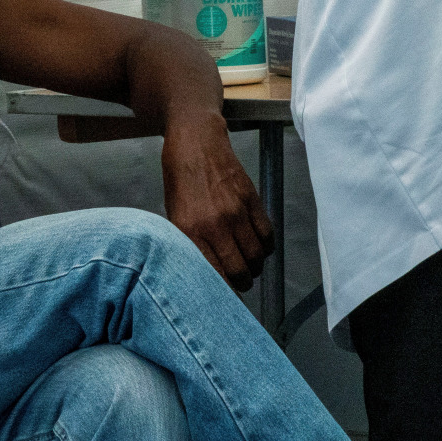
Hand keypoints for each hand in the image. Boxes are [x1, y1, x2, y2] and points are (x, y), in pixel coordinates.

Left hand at [161, 113, 274, 291]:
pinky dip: (266, 246)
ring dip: (256, 266)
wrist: (195, 142)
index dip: (224, 292)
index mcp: (189, 231)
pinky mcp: (252, 200)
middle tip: (240, 281)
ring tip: (250, 264)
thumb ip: (189, 243)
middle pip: (240, 270)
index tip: (226, 298)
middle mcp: (214, 224)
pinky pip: (267, 235)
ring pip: (257, 256)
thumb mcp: (173, 214)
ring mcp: (235, 212)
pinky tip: (259, 245)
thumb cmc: (180, 179)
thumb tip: (206, 271)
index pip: (213, 274)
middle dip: (242, 282)